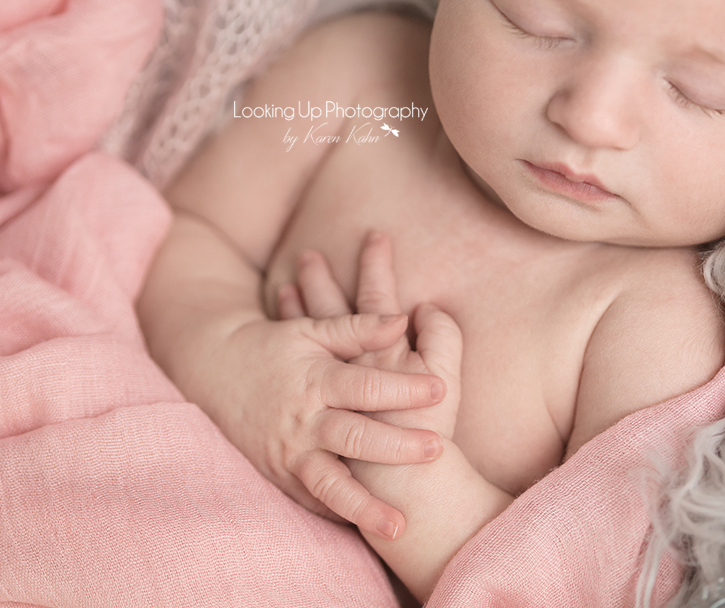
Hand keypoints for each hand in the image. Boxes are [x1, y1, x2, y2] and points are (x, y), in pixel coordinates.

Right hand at [197, 303, 445, 540]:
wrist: (216, 373)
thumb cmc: (275, 348)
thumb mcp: (313, 331)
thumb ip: (358, 328)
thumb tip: (404, 319)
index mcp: (315, 380)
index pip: (365, 386)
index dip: (403, 387)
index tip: (440, 389)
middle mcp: (303, 420)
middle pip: (354, 436)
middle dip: (396, 445)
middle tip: (436, 448)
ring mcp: (290, 453)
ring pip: (329, 484)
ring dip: (365, 506)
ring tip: (399, 527)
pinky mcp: (281, 476)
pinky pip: (314, 500)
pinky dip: (341, 514)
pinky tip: (370, 528)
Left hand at [281, 231, 461, 440]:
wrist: (401, 489)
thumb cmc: (427, 434)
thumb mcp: (446, 381)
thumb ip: (443, 338)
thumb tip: (426, 307)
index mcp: (379, 355)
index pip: (375, 297)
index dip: (376, 265)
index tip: (374, 236)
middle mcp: (344, 369)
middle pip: (329, 314)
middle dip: (320, 281)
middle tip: (308, 254)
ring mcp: (324, 394)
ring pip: (303, 344)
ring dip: (294, 312)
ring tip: (284, 286)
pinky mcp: (313, 416)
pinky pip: (292, 378)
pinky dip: (285, 357)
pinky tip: (278, 343)